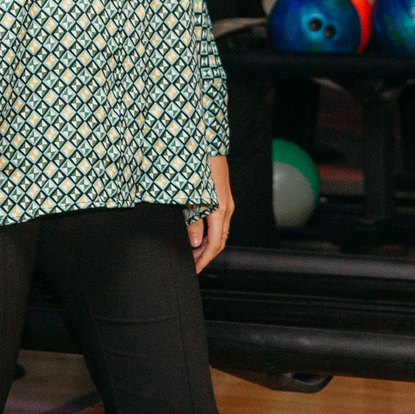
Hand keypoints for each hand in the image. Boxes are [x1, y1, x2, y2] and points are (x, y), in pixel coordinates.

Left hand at [189, 155, 234, 271]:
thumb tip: (195, 242)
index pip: (215, 244)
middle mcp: (226, 207)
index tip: (194, 270)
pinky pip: (218, 220)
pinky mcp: (221, 194)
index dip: (204, 260)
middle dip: (205, 254)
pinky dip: (208, 231)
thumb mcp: (188, 198)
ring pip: (219, 230)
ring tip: (191, 251)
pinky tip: (197, 232)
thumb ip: (192, 222)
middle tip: (191, 263)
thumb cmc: (194, 168)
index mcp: (219, 211)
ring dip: (206, 243)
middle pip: (219, 240)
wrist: (206, 143)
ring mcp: (225, 201)